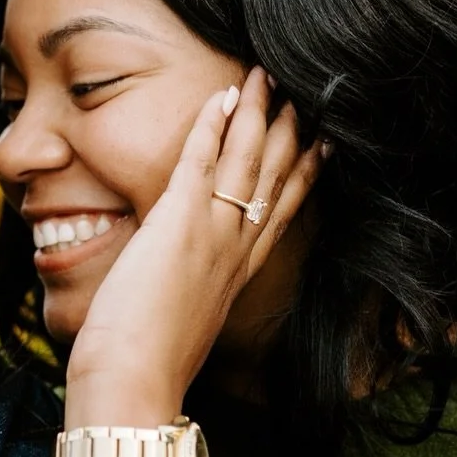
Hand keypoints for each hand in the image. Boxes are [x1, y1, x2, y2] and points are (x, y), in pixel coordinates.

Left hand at [63, 66, 319, 430]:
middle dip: (292, 133)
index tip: (322, 146)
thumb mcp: (181, 326)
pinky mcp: (179, 220)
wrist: (135, 380)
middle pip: (276, 180)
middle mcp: (235, 250)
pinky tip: (225, 96)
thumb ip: (188, 299)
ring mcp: (212, 233)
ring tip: (268, 76)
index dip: (302, 177)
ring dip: (259, 114)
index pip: (279, 215)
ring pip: (248, 161)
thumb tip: (176, 297)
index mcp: (237, 276)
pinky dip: (214, 124)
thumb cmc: (145, 366)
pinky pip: (202, 159)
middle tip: (308, 96)